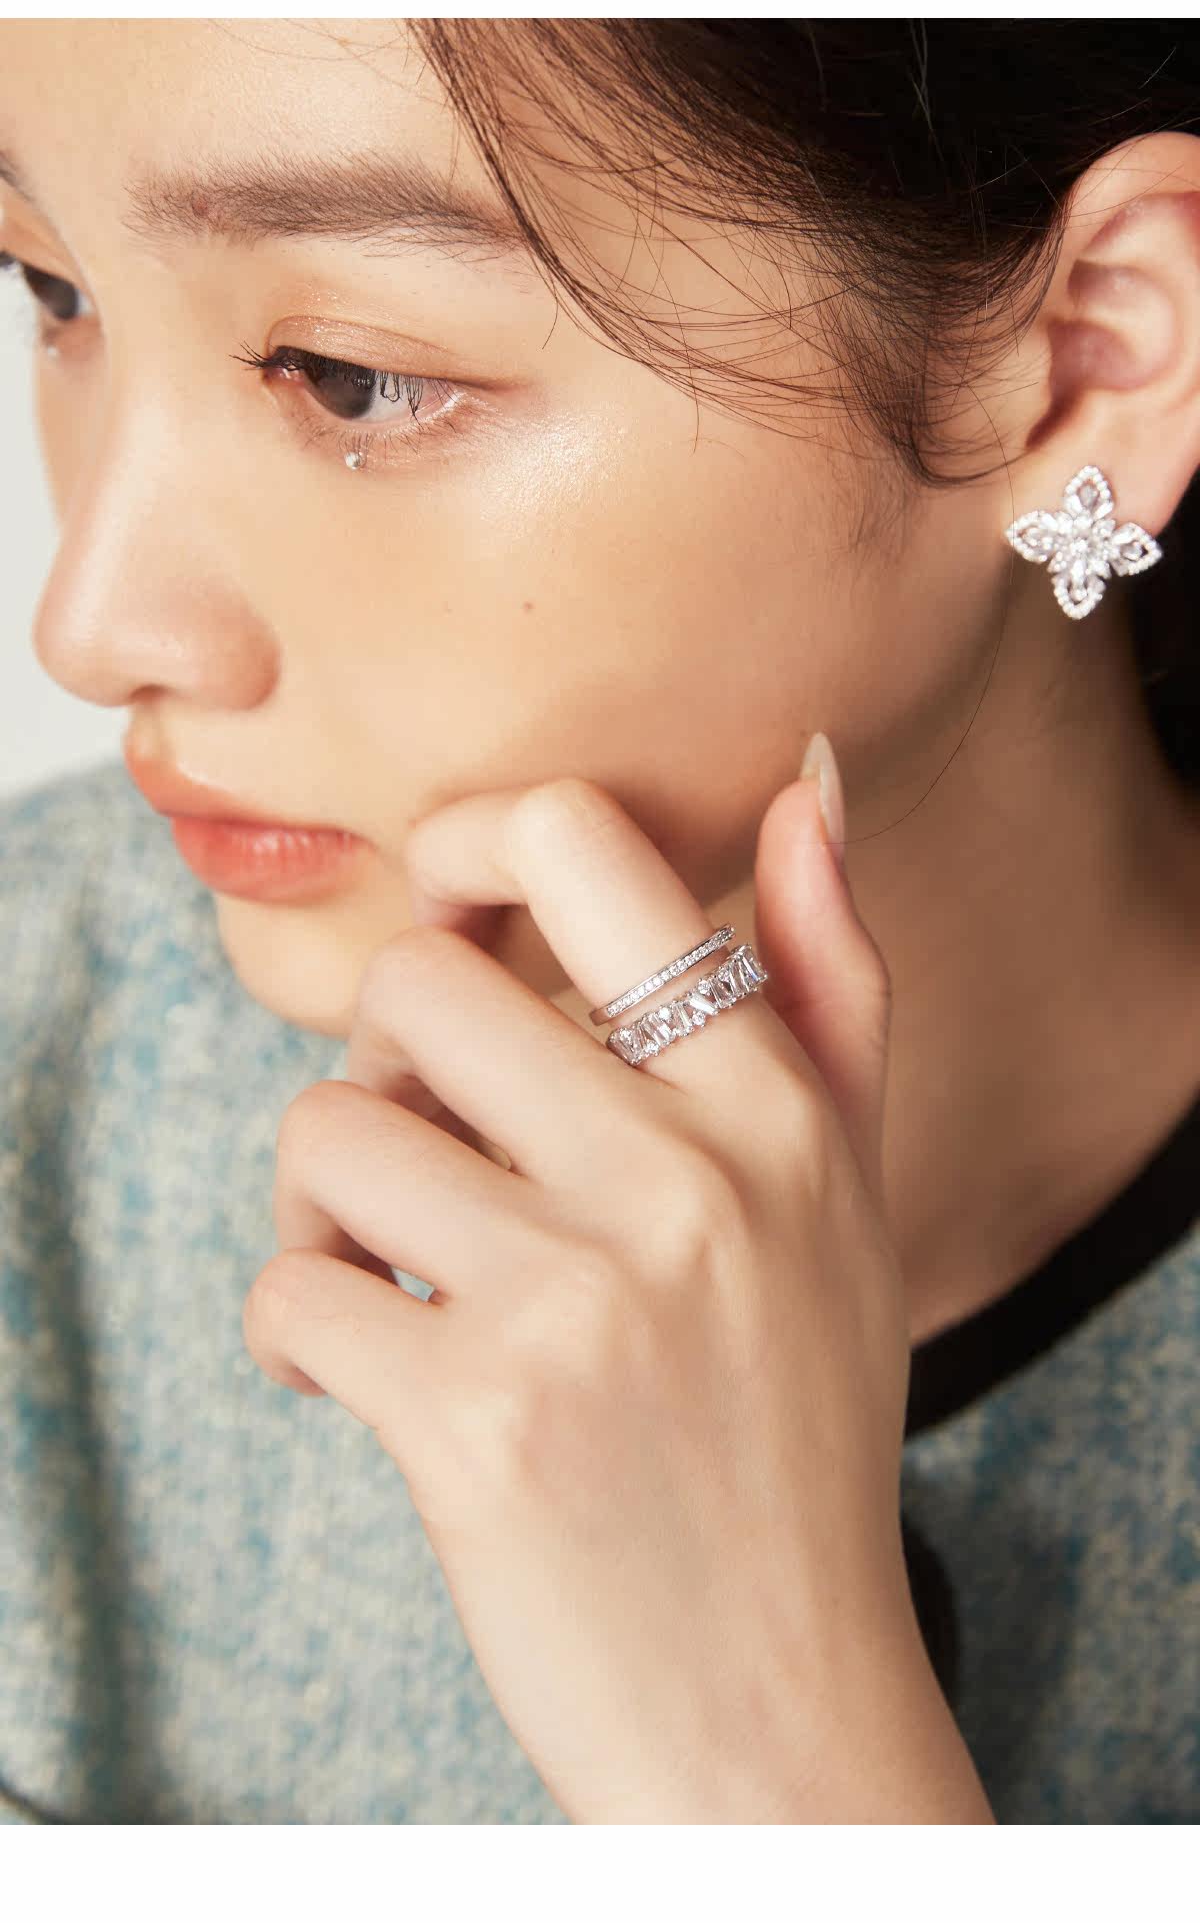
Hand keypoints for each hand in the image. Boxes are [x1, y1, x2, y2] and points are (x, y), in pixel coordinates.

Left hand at [242, 748, 992, 1822]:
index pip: (580, 841)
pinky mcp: (474, 1420)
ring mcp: (581, 1298)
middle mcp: (689, 1178)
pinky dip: (295, 1331)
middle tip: (419, 1155)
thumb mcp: (848, 1194)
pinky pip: (288, 1285)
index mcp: (774, 1104)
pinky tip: (359, 1376)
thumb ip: (834, 975)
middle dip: (383, 1068)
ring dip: (321, 1208)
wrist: (777, 1712)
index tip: (449, 921)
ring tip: (386, 1278)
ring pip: (328, 1129)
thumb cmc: (794, 1427)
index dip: (465, 847)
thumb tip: (809, 771)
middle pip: (413, 985)